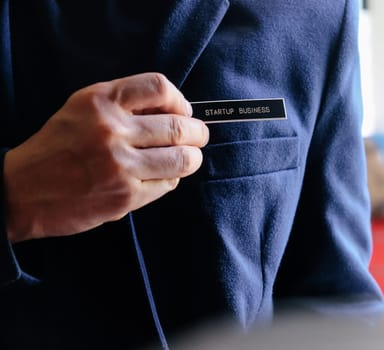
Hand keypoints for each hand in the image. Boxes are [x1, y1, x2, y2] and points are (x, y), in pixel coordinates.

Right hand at [3, 72, 208, 242]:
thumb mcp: (82, 109)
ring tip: (187, 157)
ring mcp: (120, 166)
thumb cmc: (57, 146)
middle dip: (198, 133)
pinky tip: (161, 176)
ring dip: (192, 158)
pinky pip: (168, 184)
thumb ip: (125, 104)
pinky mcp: (126, 196)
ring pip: (183, 159)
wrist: (21, 190)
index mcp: (100, 101)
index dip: (180, 99)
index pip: (159, 87)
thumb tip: (175, 109)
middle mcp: (111, 130)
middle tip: (198, 137)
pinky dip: (171, 179)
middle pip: (179, 126)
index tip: (183, 110)